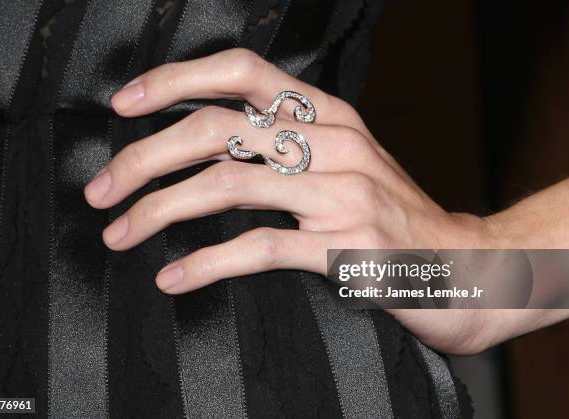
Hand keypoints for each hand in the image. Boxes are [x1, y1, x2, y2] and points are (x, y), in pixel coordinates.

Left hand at [83, 48, 501, 353]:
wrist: (466, 264)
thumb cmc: (393, 216)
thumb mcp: (346, 162)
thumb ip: (289, 148)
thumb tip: (208, 152)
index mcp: (329, 115)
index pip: (242, 72)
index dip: (176, 81)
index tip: (126, 105)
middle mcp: (335, 142)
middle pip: (218, 130)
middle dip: (145, 157)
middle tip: (103, 188)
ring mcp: (343, 193)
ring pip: (229, 185)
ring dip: (160, 210)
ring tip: (121, 232)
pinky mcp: (347, 247)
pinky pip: (260, 247)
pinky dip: (206, 263)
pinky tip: (173, 276)